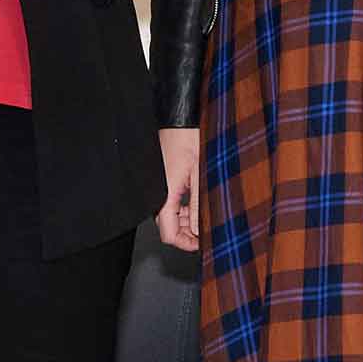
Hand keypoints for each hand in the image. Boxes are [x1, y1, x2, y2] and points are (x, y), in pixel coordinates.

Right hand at [155, 127, 202, 249]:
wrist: (178, 117)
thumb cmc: (188, 138)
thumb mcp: (200, 175)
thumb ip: (199, 205)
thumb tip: (200, 230)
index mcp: (164, 196)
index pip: (168, 235)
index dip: (186, 244)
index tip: (202, 243)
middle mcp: (155, 194)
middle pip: (167, 227)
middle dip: (187, 232)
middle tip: (207, 230)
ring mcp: (155, 186)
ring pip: (167, 215)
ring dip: (185, 219)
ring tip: (204, 214)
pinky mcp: (158, 179)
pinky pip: (166, 201)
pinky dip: (179, 207)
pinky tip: (194, 202)